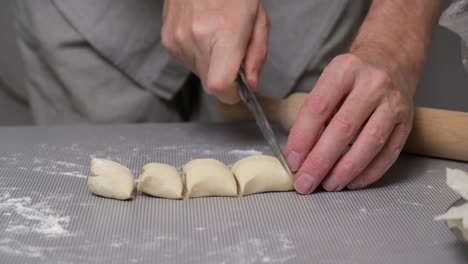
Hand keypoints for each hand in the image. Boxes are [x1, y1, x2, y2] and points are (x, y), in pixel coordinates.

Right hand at [161, 0, 268, 103]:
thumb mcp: (258, 20)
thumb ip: (256, 56)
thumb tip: (250, 85)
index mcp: (224, 34)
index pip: (219, 86)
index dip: (231, 94)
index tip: (238, 87)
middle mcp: (196, 40)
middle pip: (210, 84)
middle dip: (224, 78)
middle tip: (231, 54)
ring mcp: (178, 40)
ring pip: (198, 73)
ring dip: (210, 65)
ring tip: (216, 37)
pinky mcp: (167, 40)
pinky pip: (186, 62)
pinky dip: (197, 56)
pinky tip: (203, 34)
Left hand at [284, 53, 414, 193]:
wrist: (391, 61)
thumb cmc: (352, 77)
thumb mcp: (329, 83)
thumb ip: (315, 114)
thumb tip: (299, 154)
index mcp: (344, 70)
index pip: (318, 107)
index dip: (302, 138)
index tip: (292, 161)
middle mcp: (373, 83)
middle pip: (343, 128)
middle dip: (321, 160)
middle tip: (305, 182)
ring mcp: (394, 102)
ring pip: (370, 142)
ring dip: (346, 169)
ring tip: (329, 185)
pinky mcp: (408, 121)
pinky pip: (390, 152)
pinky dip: (370, 172)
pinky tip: (353, 182)